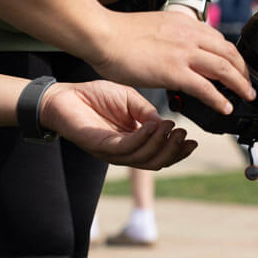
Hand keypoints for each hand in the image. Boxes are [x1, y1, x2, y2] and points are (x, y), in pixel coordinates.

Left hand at [39, 81, 196, 169]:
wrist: (63, 95)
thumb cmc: (95, 96)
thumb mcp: (130, 99)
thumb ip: (147, 112)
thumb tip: (166, 125)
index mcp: (132, 141)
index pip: (159, 154)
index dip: (178, 151)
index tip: (193, 141)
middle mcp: (123, 151)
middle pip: (154, 162)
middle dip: (173, 151)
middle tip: (185, 136)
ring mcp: (110, 151)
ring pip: (142, 158)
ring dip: (161, 145)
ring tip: (173, 130)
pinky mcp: (98, 145)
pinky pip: (125, 147)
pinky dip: (143, 138)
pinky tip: (153, 128)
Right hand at [90, 10, 251, 114]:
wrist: (102, 34)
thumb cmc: (118, 34)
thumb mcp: (154, 26)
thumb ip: (169, 37)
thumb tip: (172, 50)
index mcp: (183, 23)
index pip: (217, 38)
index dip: (231, 54)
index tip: (235, 65)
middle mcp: (189, 34)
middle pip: (228, 51)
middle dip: (242, 69)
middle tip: (248, 83)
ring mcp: (183, 52)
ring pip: (224, 68)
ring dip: (240, 84)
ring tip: (246, 96)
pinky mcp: (175, 71)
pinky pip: (206, 87)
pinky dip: (219, 99)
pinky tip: (225, 108)